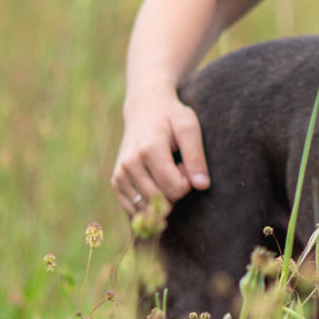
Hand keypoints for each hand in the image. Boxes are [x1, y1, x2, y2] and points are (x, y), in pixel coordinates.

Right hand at [111, 96, 207, 214]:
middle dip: (175, 192)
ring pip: (147, 208)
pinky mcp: (116, 182)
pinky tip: (154, 187)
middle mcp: (131, 164)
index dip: (188, 184)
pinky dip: (148, 206)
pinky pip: (133, 210)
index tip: (185, 166)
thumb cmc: (171, 118)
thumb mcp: (188, 128)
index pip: (175, 189)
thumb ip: (196, 157)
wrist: (144, 109)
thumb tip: (202, 186)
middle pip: (162, 201)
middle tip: (175, 169)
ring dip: (162, 199)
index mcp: (150, 150)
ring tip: (163, 175)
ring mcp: (120, 174)